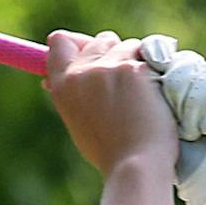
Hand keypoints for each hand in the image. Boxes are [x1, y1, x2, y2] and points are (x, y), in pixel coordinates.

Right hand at [43, 30, 178, 176]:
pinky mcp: (135, 68)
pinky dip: (156, 70)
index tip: (88, 49)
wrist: (134, 164)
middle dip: (115, 52)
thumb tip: (48, 78)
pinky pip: (150, 55)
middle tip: (127, 79)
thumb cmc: (109, 150)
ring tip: (142, 95)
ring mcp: (109, 67)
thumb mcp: (78, 121)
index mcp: (62, 86)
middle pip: (100, 40)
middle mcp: (81, 72)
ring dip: (137, 61)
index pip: (60, 43)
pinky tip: (155, 94)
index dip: (76, 43)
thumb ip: (72, 93)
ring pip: (128, 46)